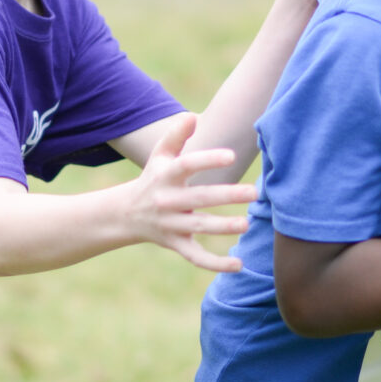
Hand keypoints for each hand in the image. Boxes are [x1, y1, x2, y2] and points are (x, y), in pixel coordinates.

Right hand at [128, 112, 257, 272]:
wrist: (126, 214)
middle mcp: (167, 201)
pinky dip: (216, 264)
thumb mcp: (159, 155)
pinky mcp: (176, 244)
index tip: (231, 155)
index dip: (207, 160)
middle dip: (226, 195)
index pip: (186, 165)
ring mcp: (171, 224)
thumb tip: (191, 117)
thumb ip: (175, 135)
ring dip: (223, 227)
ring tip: (247, 224)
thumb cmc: (154, 178)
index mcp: (165, 176)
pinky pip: (196, 257)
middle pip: (198, 197)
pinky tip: (238, 264)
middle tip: (254, 192)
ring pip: (199, 227)